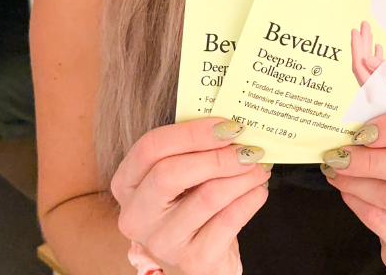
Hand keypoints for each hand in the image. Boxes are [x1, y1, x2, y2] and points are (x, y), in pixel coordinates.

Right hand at [111, 118, 270, 274]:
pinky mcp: (193, 260)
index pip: (150, 148)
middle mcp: (136, 215)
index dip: (191, 133)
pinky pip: (228, 220)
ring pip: (206, 197)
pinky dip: (250, 199)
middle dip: (215, 157)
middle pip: (169, 174)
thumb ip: (195, 148)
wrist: (203, 253)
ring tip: (259, 167)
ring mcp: (162, 242)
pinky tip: (258, 189)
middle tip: (247, 150)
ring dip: (241, 176)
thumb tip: (231, 125)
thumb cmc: (190, 201)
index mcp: (127, 183)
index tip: (226, 126)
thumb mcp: (182, 171)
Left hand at [350, 21, 385, 109]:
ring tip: (369, 32)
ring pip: (369, 66)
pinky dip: (376, 57)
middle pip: (363, 64)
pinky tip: (378, 47)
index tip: (355, 31)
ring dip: (368, 48)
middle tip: (363, 25)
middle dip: (362, 43)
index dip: (356, 48)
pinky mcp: (384, 89)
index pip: (360, 67)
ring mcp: (378, 91)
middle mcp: (373, 92)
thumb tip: (368, 59)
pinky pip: (375, 70)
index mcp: (376, 92)